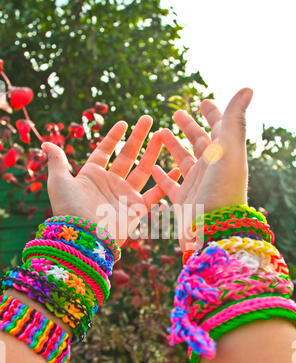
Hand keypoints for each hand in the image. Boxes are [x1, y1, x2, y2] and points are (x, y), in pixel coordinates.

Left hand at [42, 115, 179, 246]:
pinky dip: (166, 182)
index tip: (123, 123)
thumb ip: (57, 161)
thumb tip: (46, 143)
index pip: (105, 151)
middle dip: (138, 137)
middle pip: (127, 155)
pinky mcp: (137, 209)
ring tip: (163, 135)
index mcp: (92, 175)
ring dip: (153, 152)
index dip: (113, 137)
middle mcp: (110, 183)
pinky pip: (155, 193)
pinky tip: (177, 168)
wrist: (85, 238)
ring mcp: (125, 195)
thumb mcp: (59, 181)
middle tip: (148, 118)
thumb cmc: (69, 210)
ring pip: (143, 169)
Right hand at [151, 88, 252, 249]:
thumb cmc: (223, 190)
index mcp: (224, 154)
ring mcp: (197, 184)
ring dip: (172, 146)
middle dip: (189, 127)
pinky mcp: (183, 200)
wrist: (214, 231)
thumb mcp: (230, 151)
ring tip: (160, 133)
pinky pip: (170, 184)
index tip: (203, 101)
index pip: (220, 127)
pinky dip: (162, 175)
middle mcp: (211, 168)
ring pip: (183, 160)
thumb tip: (248, 87)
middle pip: (200, 142)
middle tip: (176, 113)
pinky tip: (152, 167)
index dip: (213, 113)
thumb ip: (234, 119)